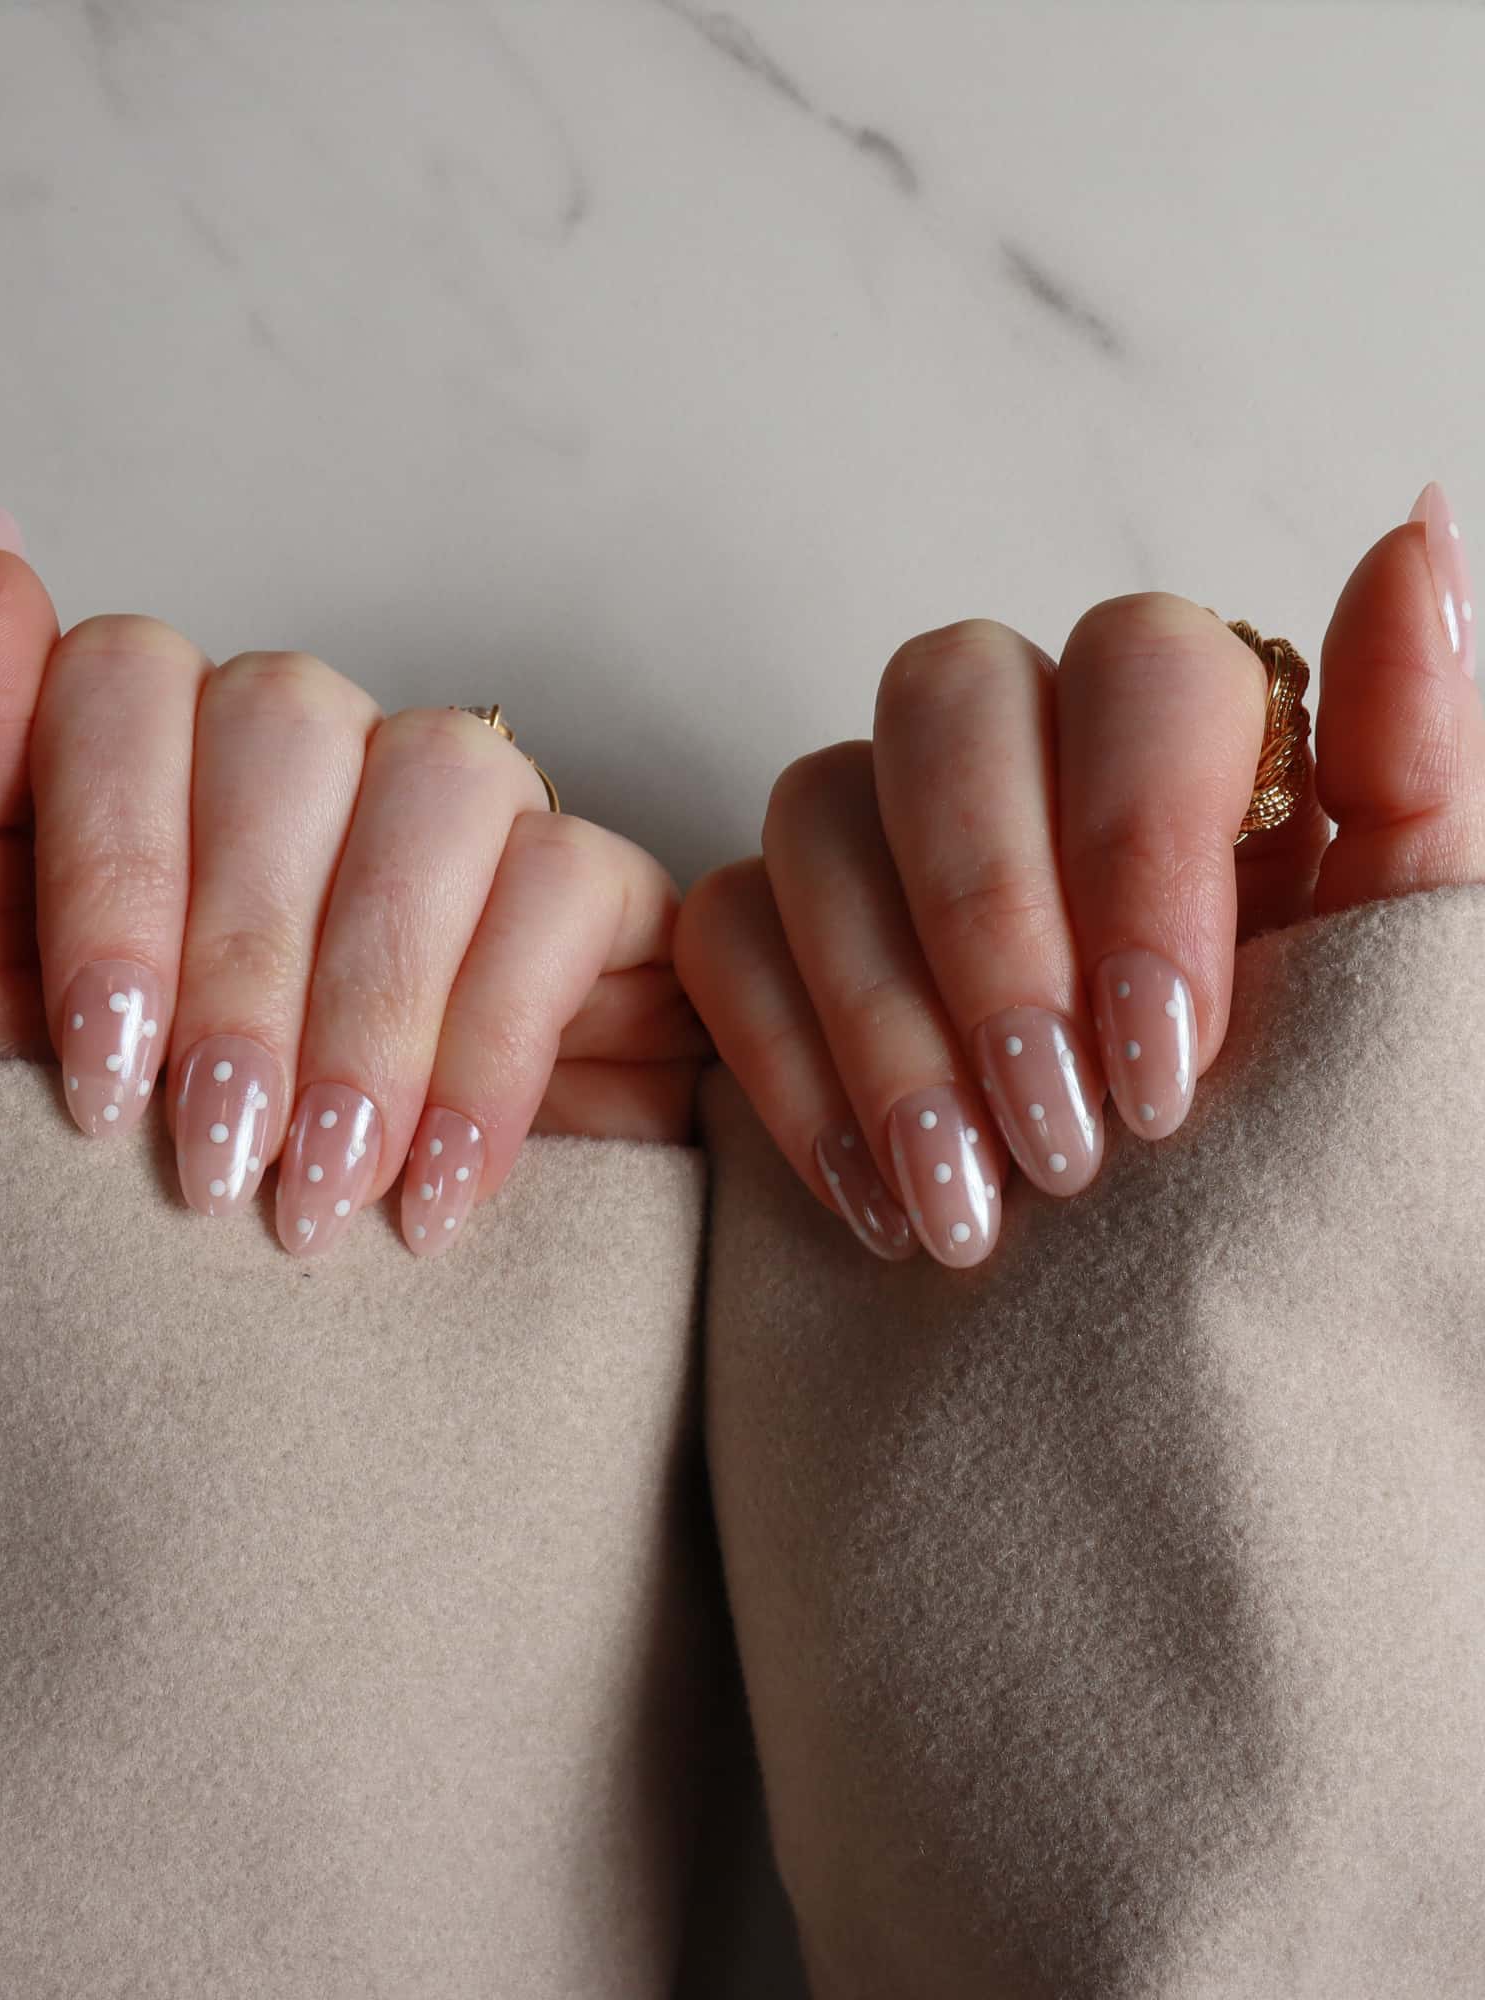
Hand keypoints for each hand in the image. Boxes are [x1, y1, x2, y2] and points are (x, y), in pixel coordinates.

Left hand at [0, 509, 709, 1257]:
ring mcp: (462, 823)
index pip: (129, 679)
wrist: (255, 1373)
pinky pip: (571, 884)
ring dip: (373, 1000)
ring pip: (446, 777)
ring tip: (327, 1179)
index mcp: (154, 767)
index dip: (113, 867)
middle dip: (244, 965)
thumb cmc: (97, 1187)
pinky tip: (438, 1179)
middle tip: (219, 1155)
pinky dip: (494, 1041)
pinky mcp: (598, 903)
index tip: (103, 1073)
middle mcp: (314, 766)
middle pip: (291, 718)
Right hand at [675, 483, 1484, 1267]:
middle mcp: (1033, 774)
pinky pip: (722, 927)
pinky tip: (877, 1197)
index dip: (1135, 836)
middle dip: (992, 916)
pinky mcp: (767, 948)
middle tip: (1062, 1136)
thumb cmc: (1304, 1173)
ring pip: (819, 799)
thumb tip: (1416, 532)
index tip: (1164, 1055)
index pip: (1142, 662)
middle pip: (950, 687)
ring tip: (971, 1208)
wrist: (1177, 1377)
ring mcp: (884, 851)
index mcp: (1201, 768)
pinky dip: (789, 1062)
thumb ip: (1419, 772)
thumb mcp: (1393, 995)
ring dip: (888, 1013)